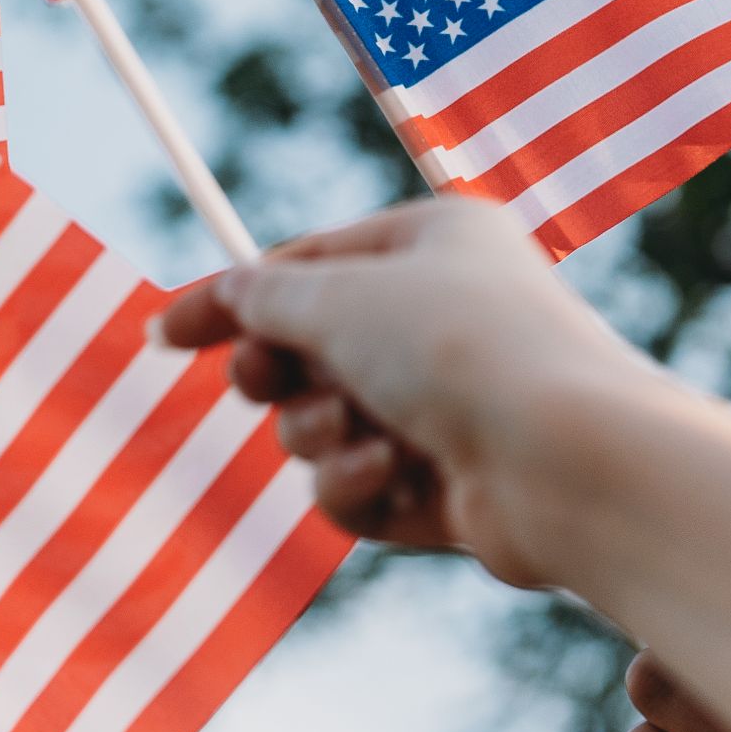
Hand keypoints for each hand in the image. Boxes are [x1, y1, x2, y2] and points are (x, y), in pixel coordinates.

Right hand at [151, 197, 669, 586]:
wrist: (567, 459)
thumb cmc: (460, 349)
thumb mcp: (340, 299)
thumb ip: (266, 297)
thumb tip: (226, 293)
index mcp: (436, 244)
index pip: (311, 264)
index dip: (233, 300)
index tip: (163, 337)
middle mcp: (449, 319)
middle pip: (311, 349)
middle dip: (279, 374)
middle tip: (266, 379)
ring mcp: (453, 406)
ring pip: (327, 426)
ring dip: (320, 435)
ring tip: (359, 436)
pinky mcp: (452, 487)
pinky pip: (360, 487)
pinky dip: (358, 486)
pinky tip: (391, 479)